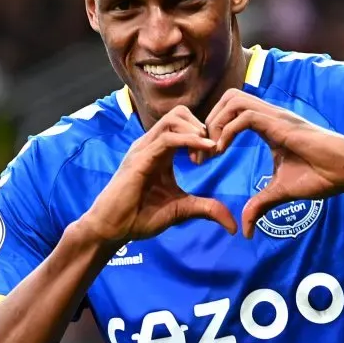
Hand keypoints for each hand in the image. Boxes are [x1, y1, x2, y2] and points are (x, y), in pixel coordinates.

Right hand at [81, 106, 237, 244]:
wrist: (112, 229)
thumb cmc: (139, 217)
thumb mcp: (182, 210)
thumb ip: (206, 210)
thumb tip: (232, 225)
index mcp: (160, 151)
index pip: (184, 124)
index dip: (204, 133)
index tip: (219, 151)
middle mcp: (151, 144)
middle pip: (179, 113)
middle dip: (203, 125)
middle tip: (215, 148)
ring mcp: (144, 148)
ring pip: (174, 119)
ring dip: (197, 129)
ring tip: (211, 147)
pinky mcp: (140, 158)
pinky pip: (167, 138)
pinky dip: (189, 140)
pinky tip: (204, 150)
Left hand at [205, 88, 343, 237]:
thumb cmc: (323, 175)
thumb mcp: (282, 192)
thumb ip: (261, 205)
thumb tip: (246, 229)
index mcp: (269, 126)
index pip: (232, 112)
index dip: (213, 129)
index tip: (204, 157)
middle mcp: (270, 115)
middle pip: (228, 98)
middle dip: (208, 120)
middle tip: (202, 152)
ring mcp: (277, 117)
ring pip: (234, 99)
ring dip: (216, 122)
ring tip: (212, 150)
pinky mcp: (283, 125)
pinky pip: (247, 116)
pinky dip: (228, 130)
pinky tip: (223, 150)